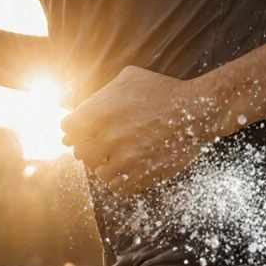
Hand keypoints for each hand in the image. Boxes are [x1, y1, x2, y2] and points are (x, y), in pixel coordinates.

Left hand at [60, 66, 226, 195]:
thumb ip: (103, 92)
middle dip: (90, 149)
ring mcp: (124, 159)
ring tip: (119, 159)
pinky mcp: (141, 176)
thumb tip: (84, 106)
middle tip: (103, 146)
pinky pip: (118, 188)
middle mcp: (106, 138)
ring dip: (106, 167)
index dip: (75, 131)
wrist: (197, 111)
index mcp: (99, 113)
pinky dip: (121, 182)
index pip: (67, 130)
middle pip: (80, 154)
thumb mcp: (130, 77)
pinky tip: (130, 171)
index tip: (84, 132)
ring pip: (98, 174)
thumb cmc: (165, 91)